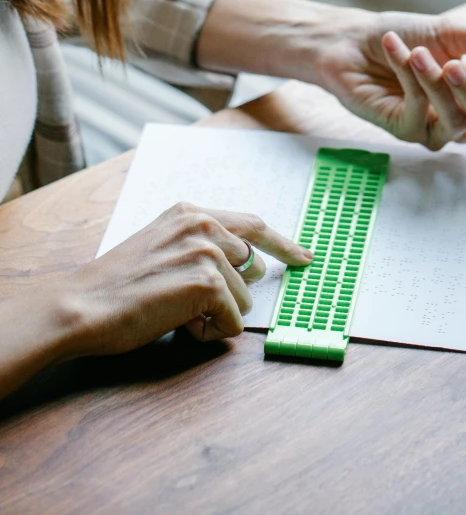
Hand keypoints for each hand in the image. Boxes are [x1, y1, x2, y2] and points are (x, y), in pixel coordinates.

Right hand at [58, 202, 312, 355]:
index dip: (283, 243)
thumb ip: (200, 246)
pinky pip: (233, 322)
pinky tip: (178, 326)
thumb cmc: (117, 286)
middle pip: (253, 266)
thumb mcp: (161, 246)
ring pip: (243, 299)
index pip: (252, 224)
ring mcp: (207, 251)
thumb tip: (247, 268)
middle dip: (236, 293)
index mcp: (191, 212)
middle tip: (195, 306)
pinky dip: (210, 333)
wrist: (83, 305)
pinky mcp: (208, 282)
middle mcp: (203, 224)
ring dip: (215, 315)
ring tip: (173, 314)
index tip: (304, 256)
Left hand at [316, 9, 465, 150]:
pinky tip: (396, 50)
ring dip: (435, 82)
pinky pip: (418, 110)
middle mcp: (458, 115)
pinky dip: (409, 77)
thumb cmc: (402, 36)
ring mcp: (431, 127)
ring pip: (454, 121)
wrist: (354, 39)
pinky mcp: (404, 130)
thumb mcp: (448, 31)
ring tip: (417, 51)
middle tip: (458, 67)